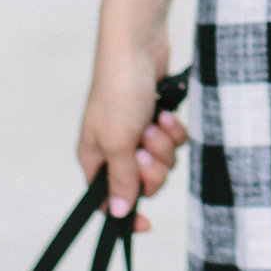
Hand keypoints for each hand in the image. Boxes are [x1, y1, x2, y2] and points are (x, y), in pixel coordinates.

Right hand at [77, 36, 187, 227]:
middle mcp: (116, 148)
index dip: (127, 213)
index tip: (146, 224)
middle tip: (146, 148)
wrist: (139, 46)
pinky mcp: (158, 120)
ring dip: (164, 145)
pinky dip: (173, 129)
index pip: (109, 200)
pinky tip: (165, 112)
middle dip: (152, 168)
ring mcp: (138, 134)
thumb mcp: (118, 142)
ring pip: (163, 162)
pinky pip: (175, 142)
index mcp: (95, 158)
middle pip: (144, 184)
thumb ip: (122, 180)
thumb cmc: (119, 91)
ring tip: (154, 122)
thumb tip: (120, 213)